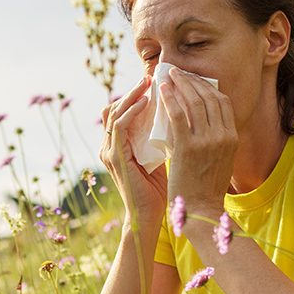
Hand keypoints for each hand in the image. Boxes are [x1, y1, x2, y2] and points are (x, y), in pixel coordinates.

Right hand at [100, 75, 168, 226]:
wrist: (152, 216)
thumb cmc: (163, 189)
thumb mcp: (163, 156)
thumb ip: (165, 137)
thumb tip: (184, 116)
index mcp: (120, 146)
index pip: (123, 112)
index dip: (137, 95)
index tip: (159, 83)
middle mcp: (109, 146)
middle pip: (115, 107)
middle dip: (134, 90)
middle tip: (153, 76)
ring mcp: (109, 151)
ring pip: (114, 112)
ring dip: (132, 94)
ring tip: (150, 82)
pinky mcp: (113, 158)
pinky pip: (119, 126)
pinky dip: (131, 111)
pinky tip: (147, 102)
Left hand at [158, 67, 236, 215]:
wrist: (200, 209)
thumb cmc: (206, 186)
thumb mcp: (220, 159)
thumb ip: (214, 138)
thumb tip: (198, 116)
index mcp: (232, 138)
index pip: (222, 102)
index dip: (208, 87)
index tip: (194, 80)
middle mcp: (222, 136)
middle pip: (209, 97)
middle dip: (192, 81)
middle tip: (178, 73)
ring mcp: (206, 141)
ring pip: (193, 102)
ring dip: (180, 85)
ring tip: (169, 76)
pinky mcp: (187, 147)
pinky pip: (177, 115)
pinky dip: (170, 99)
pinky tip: (162, 91)